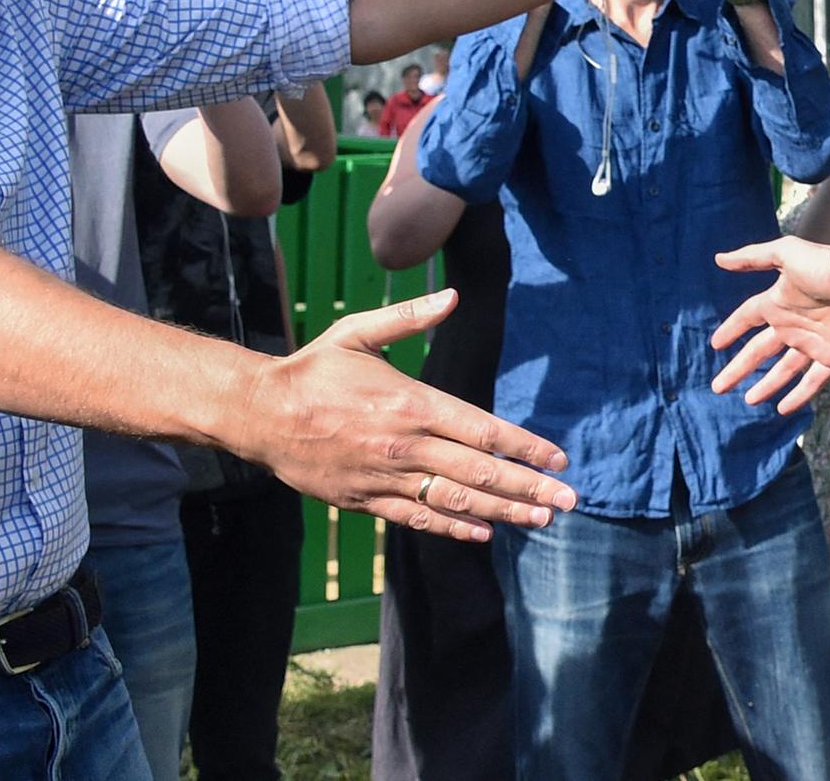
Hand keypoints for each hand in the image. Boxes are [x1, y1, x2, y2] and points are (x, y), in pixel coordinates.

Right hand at [245, 289, 576, 541]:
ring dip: (505, 512)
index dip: (526, 447)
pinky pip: (420, 517)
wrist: (259, 414)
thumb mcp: (358, 333)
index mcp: (411, 403)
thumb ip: (409, 318)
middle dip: (530, 487)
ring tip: (541, 519)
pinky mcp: (367, 500)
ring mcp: (387, 477)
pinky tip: (484, 532)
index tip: (558, 458)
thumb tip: (452, 296)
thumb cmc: (313, 369)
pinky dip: (455, 526)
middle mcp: (406, 445)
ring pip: (457, 500)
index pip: (483, 429)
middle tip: (569, 499)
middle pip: (481, 471)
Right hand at [708, 237, 829, 412]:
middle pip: (759, 351)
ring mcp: (812, 344)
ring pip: (783, 370)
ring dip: (766, 385)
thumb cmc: (825, 266)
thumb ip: (752, 258)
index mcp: (778, 303)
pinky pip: (813, 381)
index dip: (731, 330)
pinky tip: (782, 409)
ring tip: (748, 400)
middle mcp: (792, 325)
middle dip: (738, 368)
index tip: (715, 344)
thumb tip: (718, 259)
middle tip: (718, 386)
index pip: (747, 318)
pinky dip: (799, 395)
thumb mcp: (785, 254)